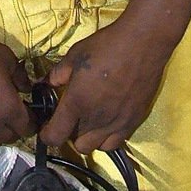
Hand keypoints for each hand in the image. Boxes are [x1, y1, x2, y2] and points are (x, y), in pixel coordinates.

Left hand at [38, 18, 169, 153]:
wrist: (143, 42)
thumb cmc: (108, 45)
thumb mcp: (75, 54)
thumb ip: (58, 73)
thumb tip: (49, 83)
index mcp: (77, 102)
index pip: (55, 136)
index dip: (47, 135)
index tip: (46, 129)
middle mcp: (96, 118)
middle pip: (77, 145)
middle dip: (70, 135)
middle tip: (71, 118)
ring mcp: (117, 123)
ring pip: (97, 147)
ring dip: (90, 137)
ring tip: (90, 120)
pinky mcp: (134, 121)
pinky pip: (117, 142)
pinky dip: (109, 136)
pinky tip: (108, 119)